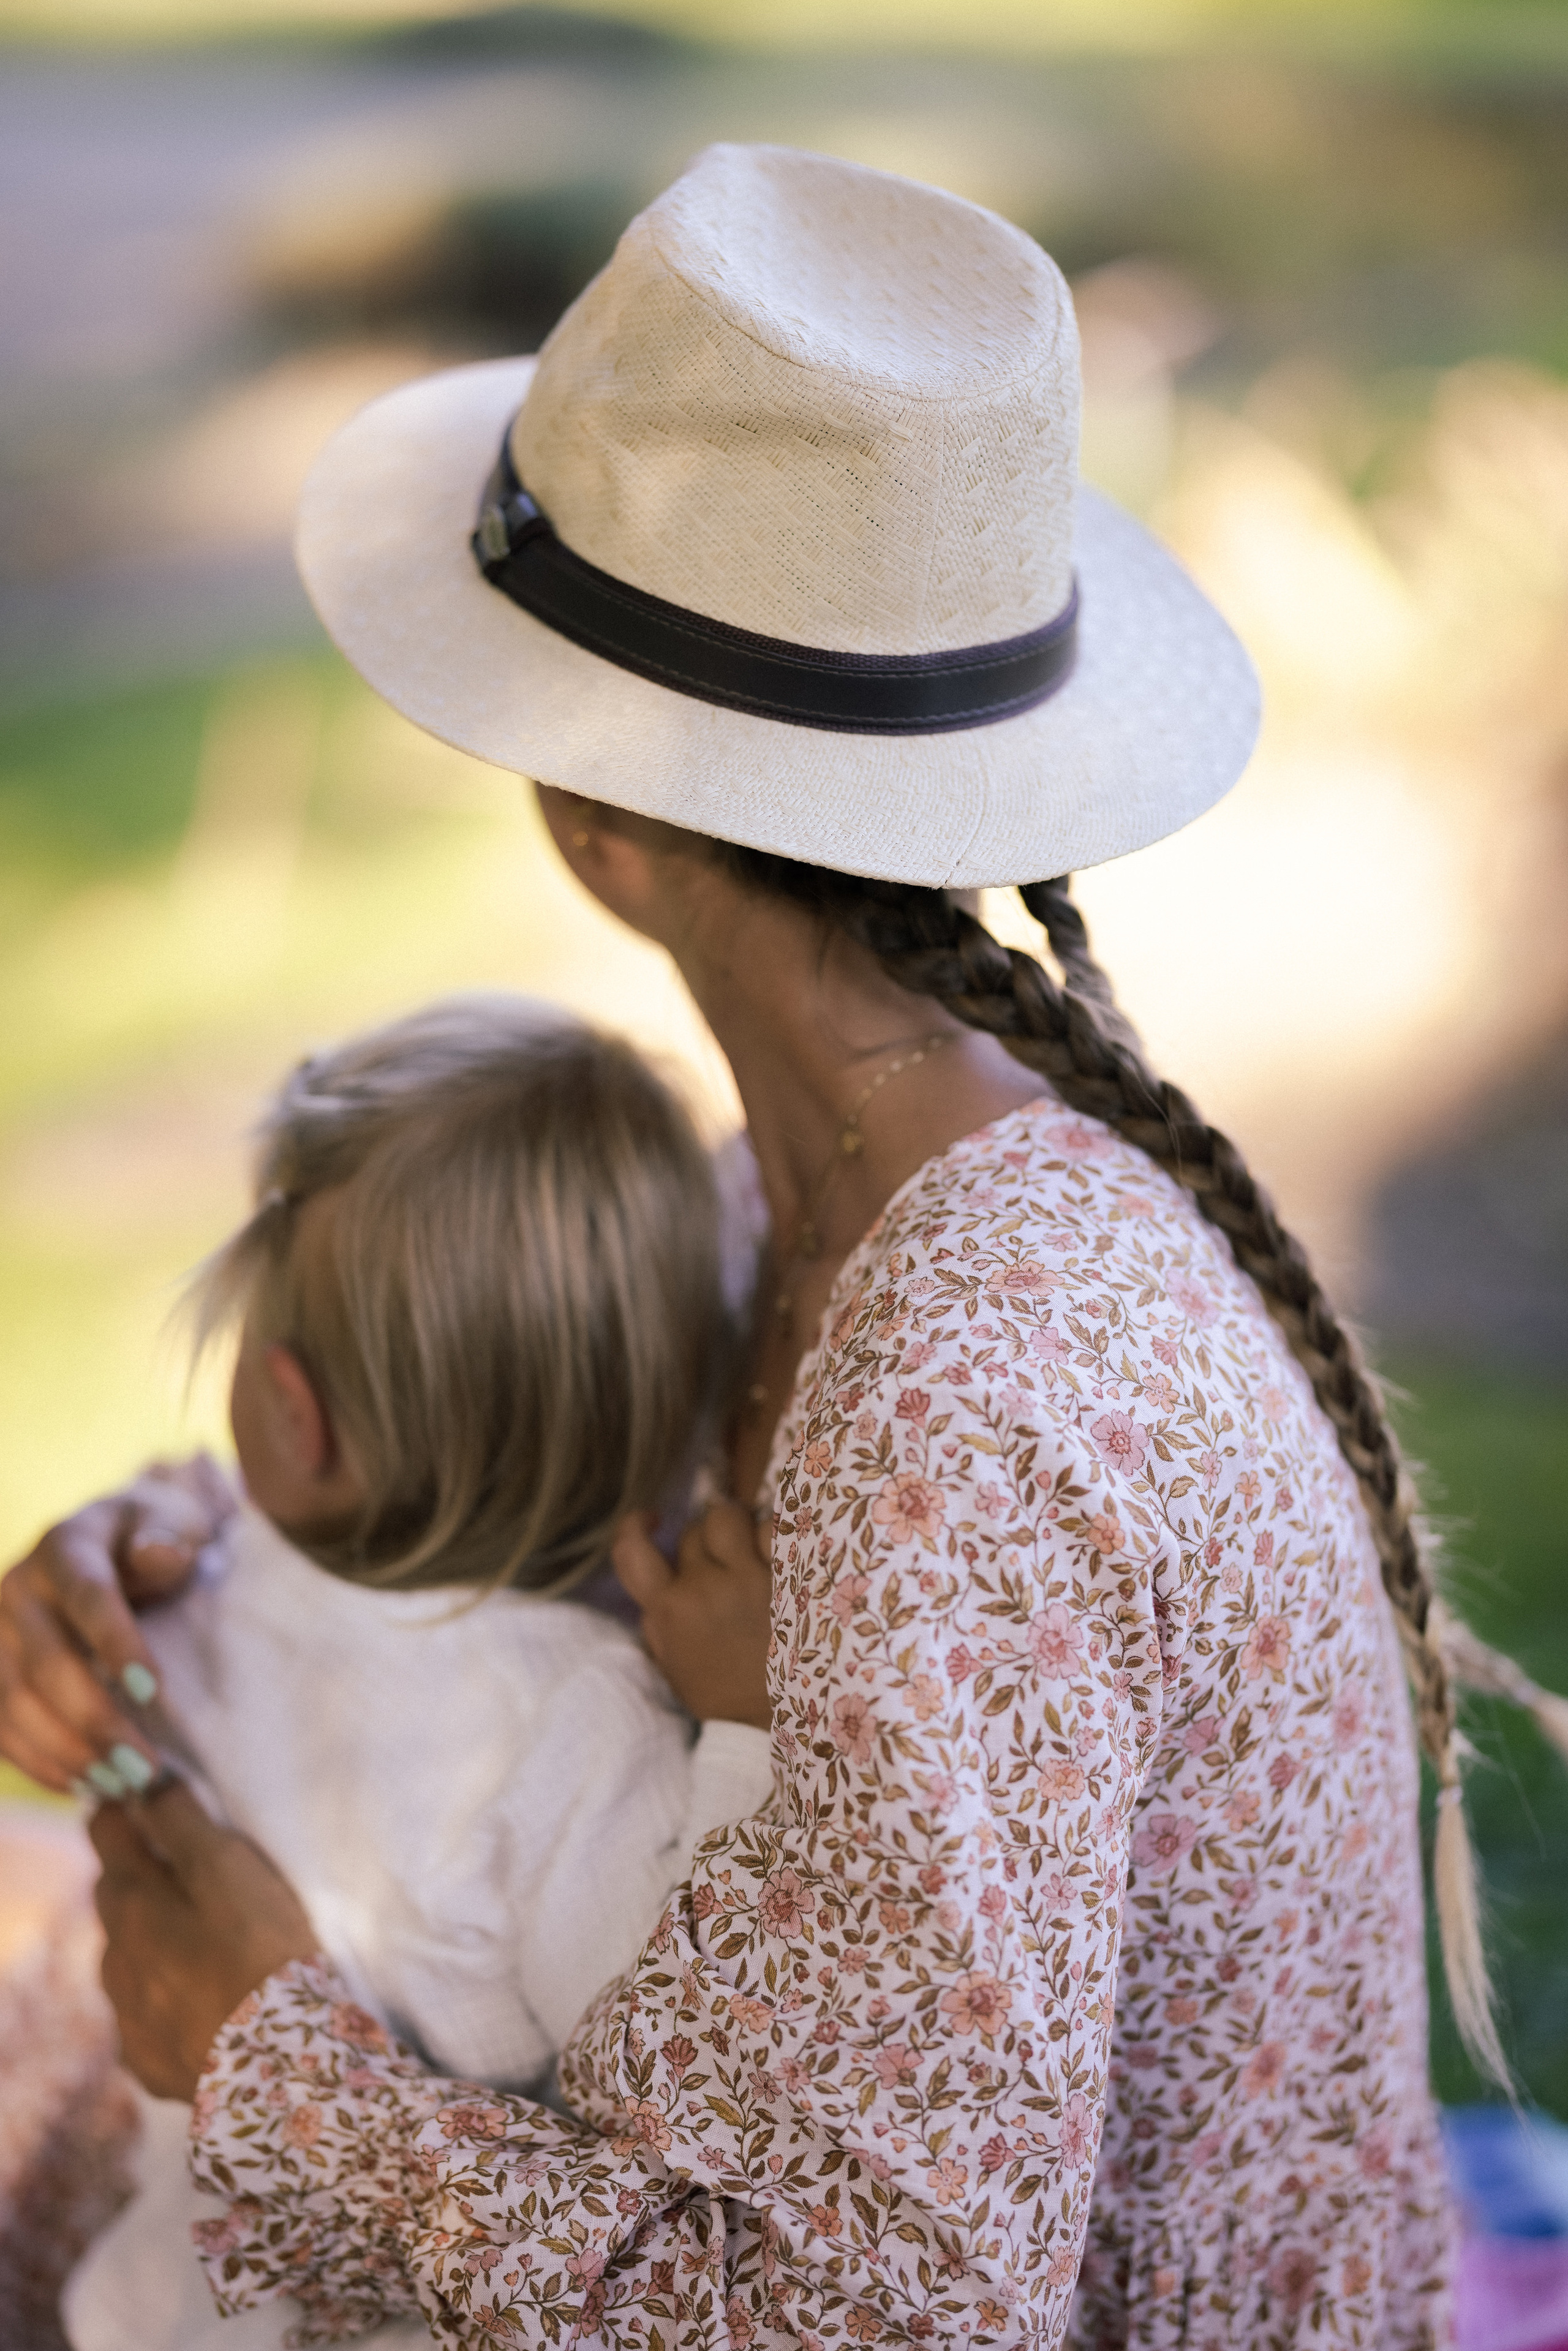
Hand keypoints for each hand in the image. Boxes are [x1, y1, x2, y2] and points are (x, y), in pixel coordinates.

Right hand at [0, 1456, 234, 1792]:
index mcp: (68, 1543)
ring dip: (67, 1752)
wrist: (117, 1539)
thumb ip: (171, 1538)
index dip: (117, 1643)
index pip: (88, 1595)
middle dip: (95, 1721)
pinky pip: (0, 1727)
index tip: (154, 1691)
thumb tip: (158, 1555)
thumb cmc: (158, 1535)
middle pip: (46, 1663)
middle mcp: (19, 1587)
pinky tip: (84, 1785)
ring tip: (122, 1784)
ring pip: (14, 1703)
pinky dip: (39, 1762)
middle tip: (145, 1767)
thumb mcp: (176, 1521)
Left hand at [92, 1779, 318, 2098]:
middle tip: (188, 1870)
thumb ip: (183, 1822)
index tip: (146, 1800)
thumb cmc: (262, 1953)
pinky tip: (205, 2000)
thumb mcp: (229, 1868)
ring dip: (151, 1941)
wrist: (278, 2068)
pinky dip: (166, 1999)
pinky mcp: (147, 2060)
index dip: (126, 1810)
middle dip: (139, 1876)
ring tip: (203, 1941)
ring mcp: (127, 2014)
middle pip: (114, 1896)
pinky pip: (146, 2015)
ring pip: (126, 1958)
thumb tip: (148, 1783)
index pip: (108, 1832)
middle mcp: (115, 1957)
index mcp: (133, 1902)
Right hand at [613, 1500, 772, 1728]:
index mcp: (667, 1609)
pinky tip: (779, 1559)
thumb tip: (661, 1575)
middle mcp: (701, 1587)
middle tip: (723, 1562)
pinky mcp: (784, 1575)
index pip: (632, 1550)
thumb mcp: (672, 1661)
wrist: (773, 1718)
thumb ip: (657, 1617)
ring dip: (737, 1529)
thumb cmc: (722, 1693)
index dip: (635, 1526)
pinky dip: (774, 1538)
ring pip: (728, 1517)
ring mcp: (745, 1578)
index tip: (653, 1520)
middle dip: (705, 1541)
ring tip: (751, 1552)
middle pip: (693, 1529)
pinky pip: (771, 1529)